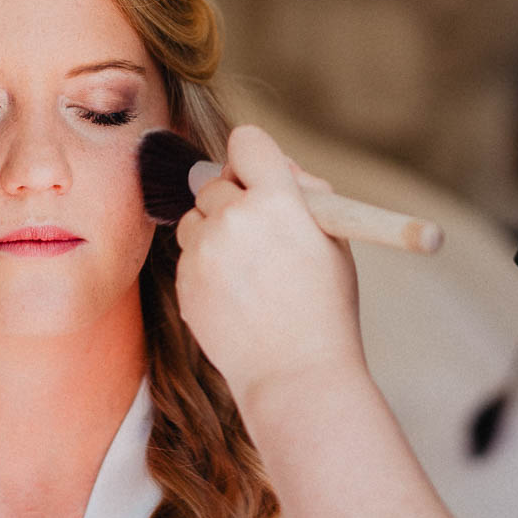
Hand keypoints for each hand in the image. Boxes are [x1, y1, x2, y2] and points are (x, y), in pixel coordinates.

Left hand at [174, 125, 364, 397]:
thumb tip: (280, 168)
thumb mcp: (333, 240)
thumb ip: (304, 196)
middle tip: (260, 235)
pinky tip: (235, 295)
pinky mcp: (184, 281)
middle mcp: (234, 217)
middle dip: (235, 199)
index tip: (260, 176)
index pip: (247, 142)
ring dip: (213, 231)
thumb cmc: (325, 308)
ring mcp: (204, 250)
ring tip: (247, 270)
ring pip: (195, 217)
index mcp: (278, 200)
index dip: (254, 157)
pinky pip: (188, 255)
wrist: (295, 374)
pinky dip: (205, 266)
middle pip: (216, 180)